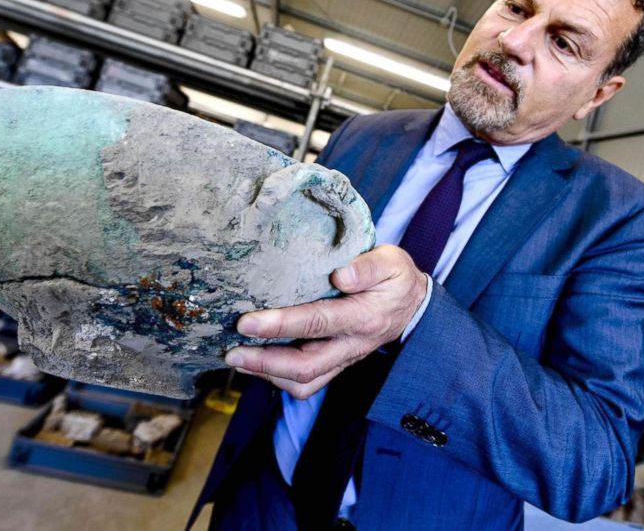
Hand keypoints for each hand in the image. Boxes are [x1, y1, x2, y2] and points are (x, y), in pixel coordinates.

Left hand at [224, 245, 427, 398]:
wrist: (412, 307)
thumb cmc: (395, 279)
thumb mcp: (392, 262)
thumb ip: (369, 266)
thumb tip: (340, 274)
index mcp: (364, 317)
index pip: (318, 323)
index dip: (280, 324)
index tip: (247, 321)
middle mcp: (352, 345)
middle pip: (305, 366)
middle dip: (264, 362)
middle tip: (231, 352)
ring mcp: (343, 359)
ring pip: (305, 382)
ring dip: (268, 374)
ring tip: (237, 358)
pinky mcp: (336, 365)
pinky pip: (307, 383)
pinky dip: (278, 377)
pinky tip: (257, 362)